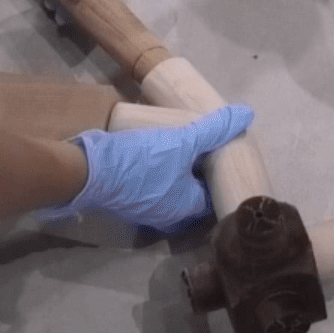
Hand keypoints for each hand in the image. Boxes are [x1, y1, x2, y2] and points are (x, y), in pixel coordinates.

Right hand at [55, 105, 253, 232]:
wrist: (88, 170)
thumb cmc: (141, 162)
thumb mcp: (181, 141)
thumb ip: (212, 130)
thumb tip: (245, 115)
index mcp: (186, 209)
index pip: (215, 196)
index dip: (221, 175)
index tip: (224, 154)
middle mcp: (168, 217)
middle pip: (194, 195)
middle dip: (200, 173)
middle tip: (207, 147)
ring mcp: (145, 212)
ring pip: (172, 191)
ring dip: (178, 173)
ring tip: (185, 146)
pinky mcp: (127, 201)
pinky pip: (153, 189)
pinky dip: (160, 174)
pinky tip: (158, 153)